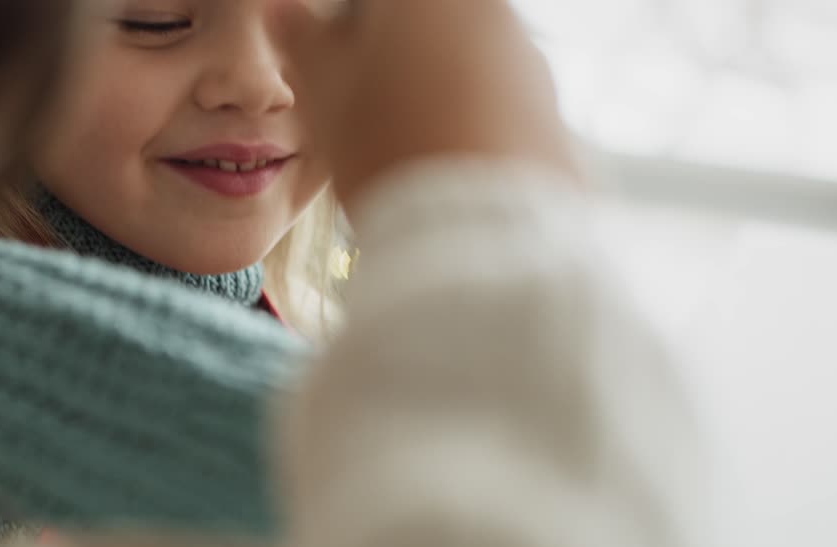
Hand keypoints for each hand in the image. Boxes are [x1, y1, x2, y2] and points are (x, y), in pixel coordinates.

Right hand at [279, 0, 579, 209]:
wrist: (481, 235)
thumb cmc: (389, 151)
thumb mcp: (323, 94)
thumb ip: (301, 40)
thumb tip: (286, 11)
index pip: (373, 4)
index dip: (348, 29)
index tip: (332, 59)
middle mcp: (487, 10)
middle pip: (423, 22)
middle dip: (390, 53)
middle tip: (359, 103)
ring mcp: (526, 58)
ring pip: (463, 59)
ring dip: (430, 86)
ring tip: (399, 142)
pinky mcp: (550, 108)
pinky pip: (497, 100)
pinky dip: (469, 119)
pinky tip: (441, 162)